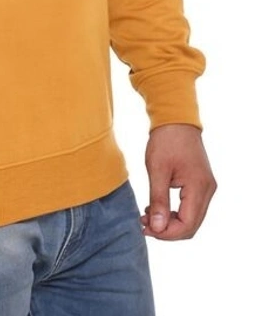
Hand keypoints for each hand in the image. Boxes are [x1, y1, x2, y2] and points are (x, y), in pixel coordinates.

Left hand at [141, 123, 216, 239]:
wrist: (176, 119)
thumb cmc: (165, 140)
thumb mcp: (157, 170)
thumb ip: (158, 200)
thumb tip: (158, 228)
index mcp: (199, 187)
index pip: (187, 225)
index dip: (167, 233)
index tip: (146, 229)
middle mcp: (208, 190)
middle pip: (191, 225)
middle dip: (167, 230)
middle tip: (144, 224)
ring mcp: (206, 187)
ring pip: (191, 218)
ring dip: (170, 222)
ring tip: (147, 216)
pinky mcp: (201, 184)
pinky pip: (191, 207)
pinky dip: (175, 212)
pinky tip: (156, 208)